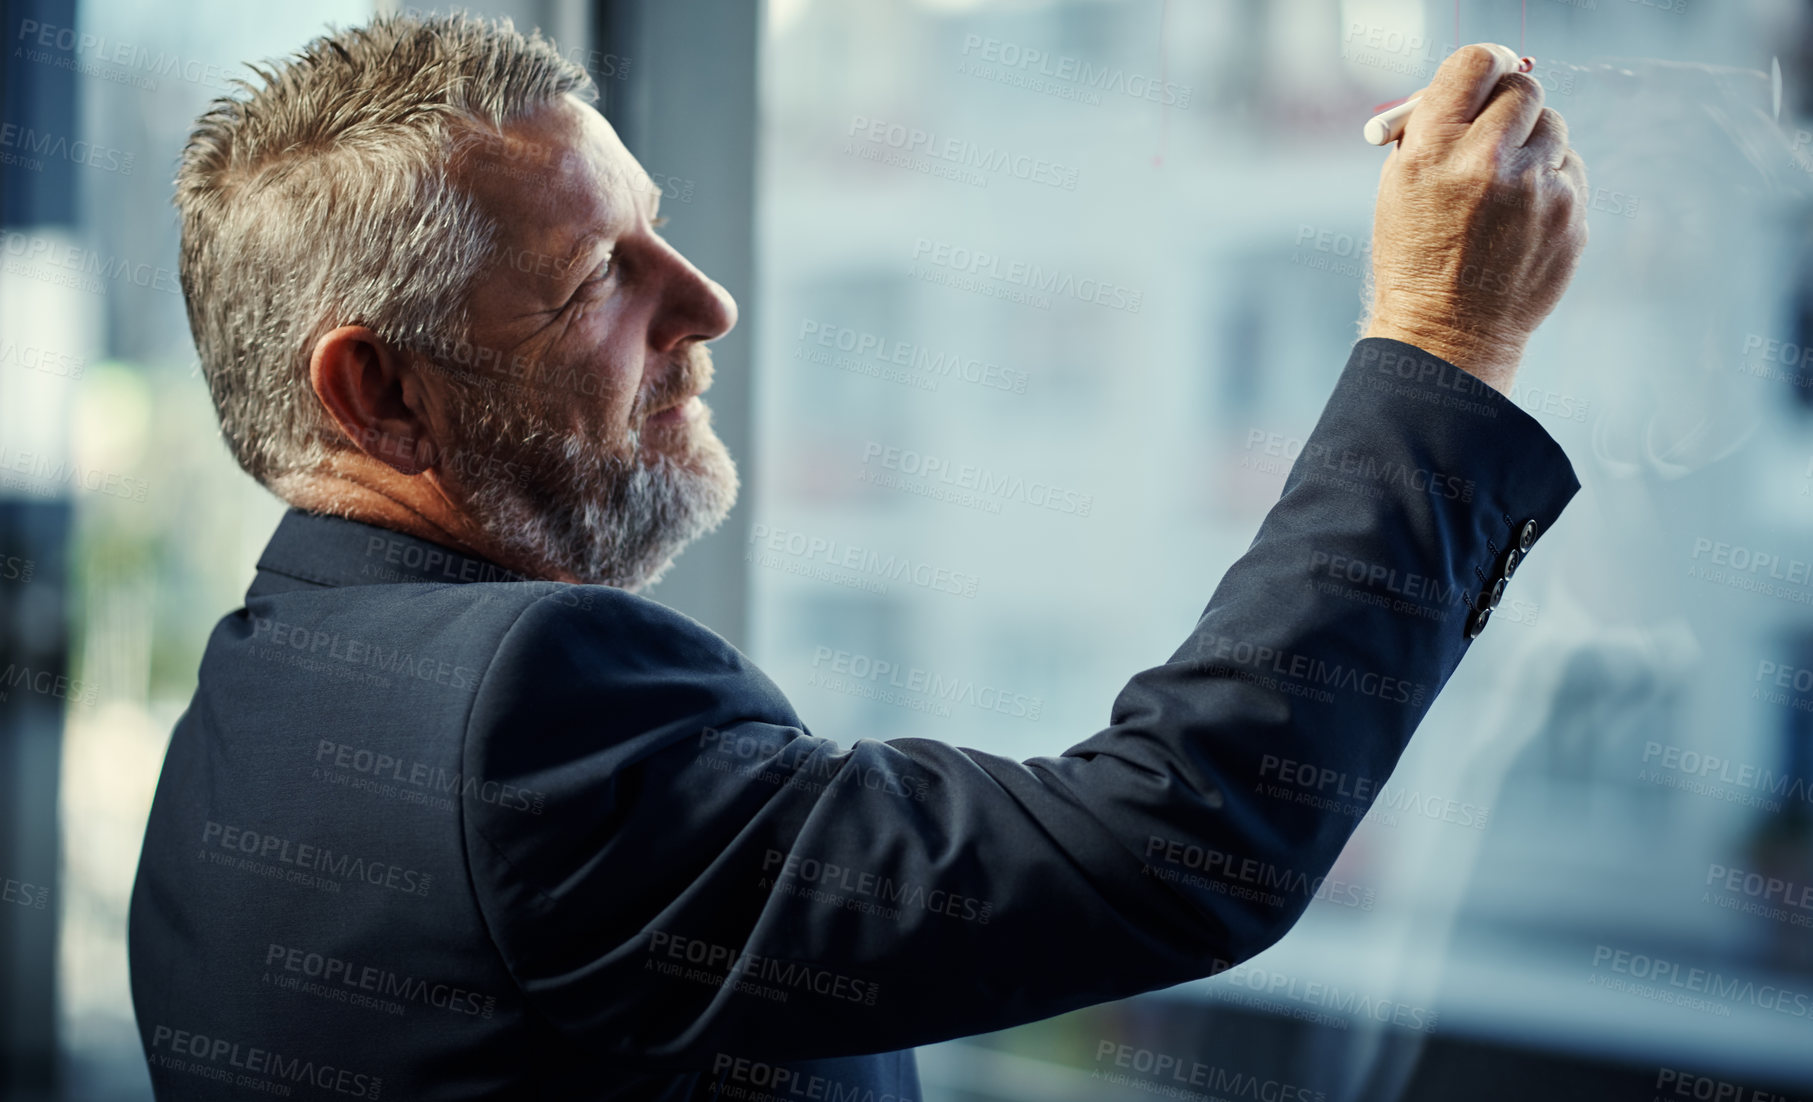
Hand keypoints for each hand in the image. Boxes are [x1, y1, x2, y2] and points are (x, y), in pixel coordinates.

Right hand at [1362, 42, 1588, 395]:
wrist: (1447, 331)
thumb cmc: (1416, 254)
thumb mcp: (1399, 187)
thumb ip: (1435, 129)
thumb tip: (1484, 78)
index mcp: (1433, 150)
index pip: (1477, 63)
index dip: (1486, 64)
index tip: (1491, 72)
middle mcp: (1487, 162)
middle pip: (1525, 88)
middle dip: (1512, 104)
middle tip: (1500, 128)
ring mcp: (1535, 190)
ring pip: (1554, 128)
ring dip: (1533, 146)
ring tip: (1505, 189)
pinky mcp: (1569, 215)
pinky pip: (1570, 170)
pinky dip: (1550, 184)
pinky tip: (1521, 219)